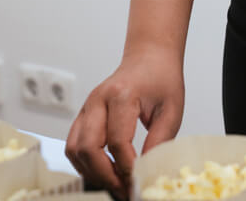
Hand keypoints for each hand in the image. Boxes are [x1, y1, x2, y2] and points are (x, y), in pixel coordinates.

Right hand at [65, 48, 184, 198]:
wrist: (150, 57)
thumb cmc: (161, 78)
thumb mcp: (171, 109)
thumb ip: (160, 141)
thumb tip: (147, 172)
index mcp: (122, 94)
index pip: (117, 141)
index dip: (127, 168)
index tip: (137, 182)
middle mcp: (98, 99)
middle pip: (88, 147)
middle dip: (105, 175)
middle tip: (124, 188)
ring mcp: (87, 106)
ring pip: (75, 149)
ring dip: (91, 172)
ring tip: (115, 182)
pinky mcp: (83, 114)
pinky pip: (73, 145)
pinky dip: (84, 163)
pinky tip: (103, 170)